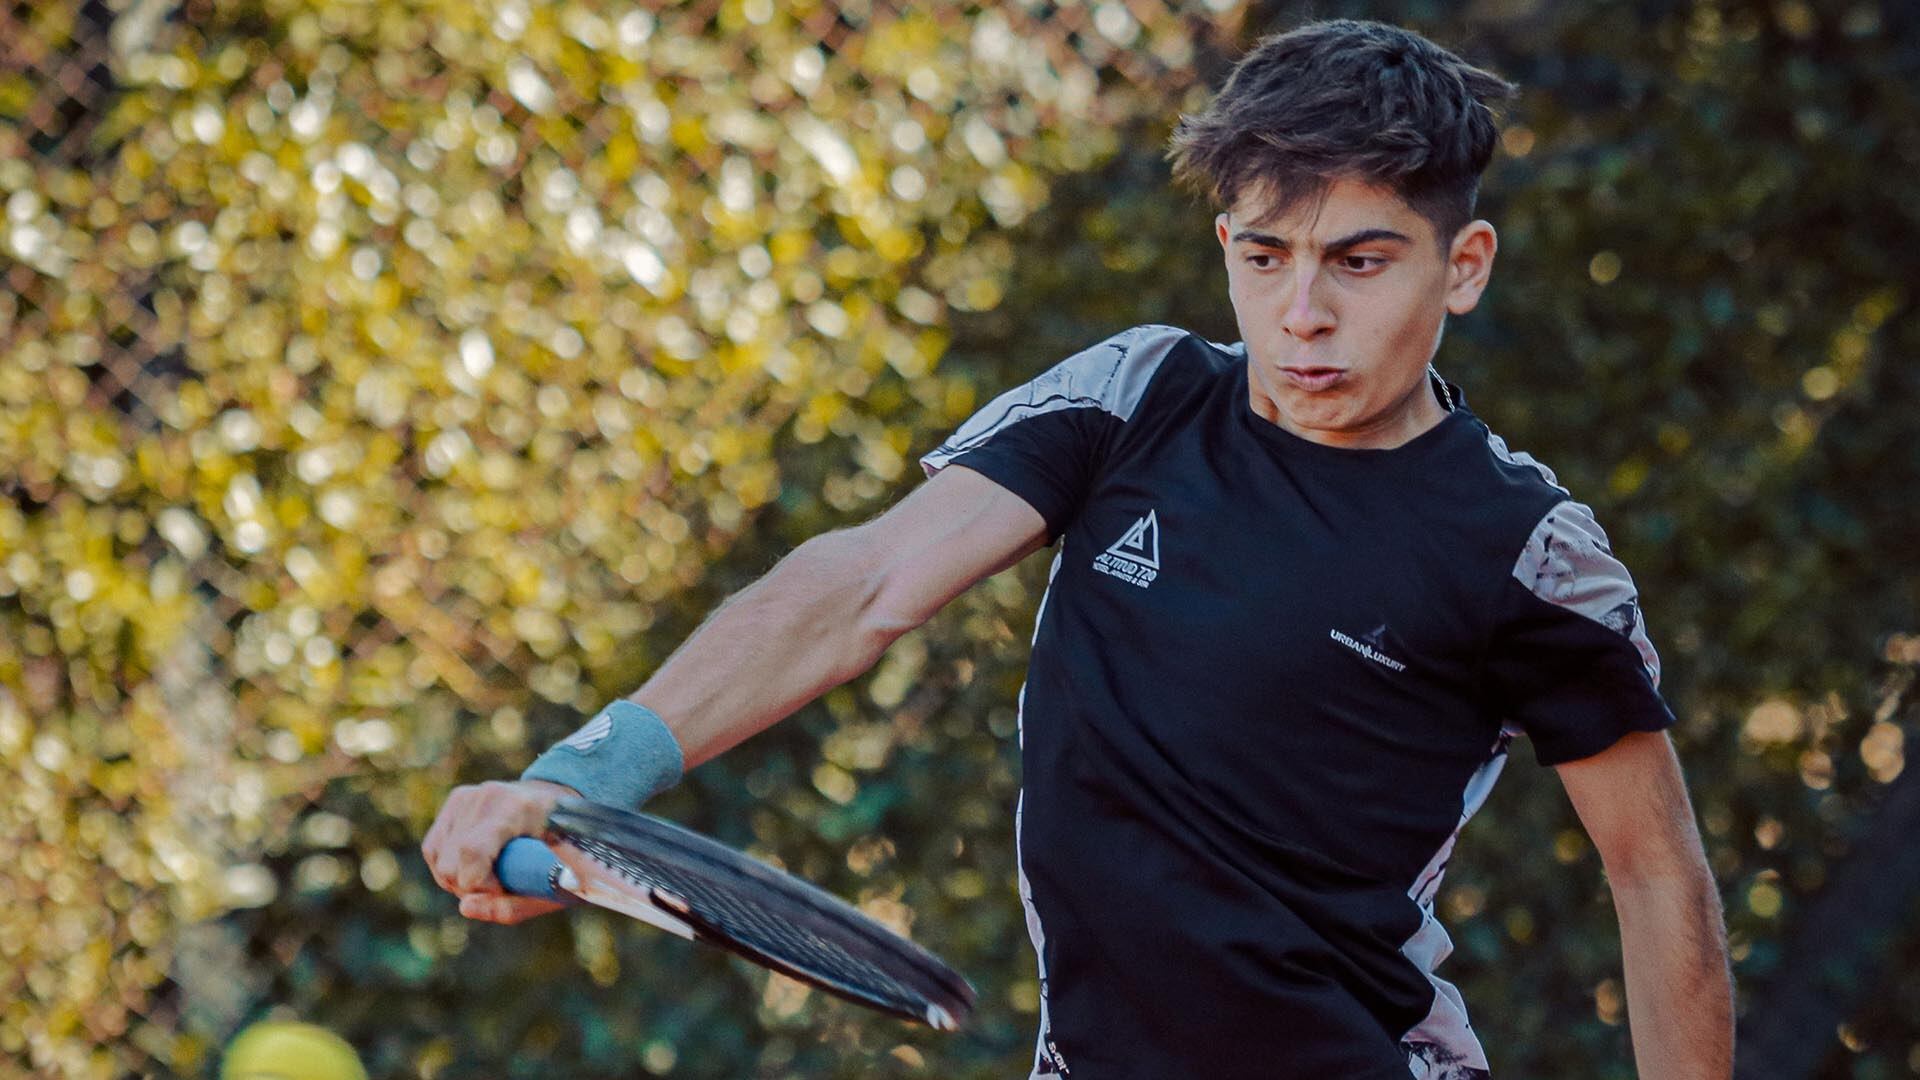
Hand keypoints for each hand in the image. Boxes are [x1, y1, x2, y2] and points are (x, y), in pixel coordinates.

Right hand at [421, 778, 578, 923]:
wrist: (563, 806)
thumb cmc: (566, 850)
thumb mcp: (553, 885)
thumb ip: (512, 906)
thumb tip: (465, 908)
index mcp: (520, 809)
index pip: (472, 851)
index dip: (478, 885)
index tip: (502, 891)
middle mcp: (490, 796)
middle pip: (451, 862)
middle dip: (469, 888)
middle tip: (500, 887)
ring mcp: (470, 795)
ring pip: (438, 858)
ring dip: (458, 880)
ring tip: (490, 876)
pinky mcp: (456, 800)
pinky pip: (433, 848)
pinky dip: (447, 867)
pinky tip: (474, 868)